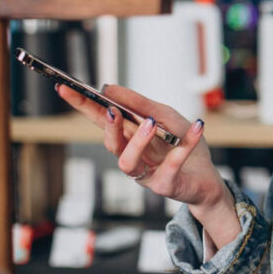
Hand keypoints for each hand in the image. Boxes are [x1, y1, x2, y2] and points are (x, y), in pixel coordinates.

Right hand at [56, 83, 227, 213]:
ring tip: (150, 123)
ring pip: (128, 162)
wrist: (207, 175)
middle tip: (111, 110)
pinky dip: (185, 145)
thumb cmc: (182, 144)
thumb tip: (109, 88)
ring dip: (138, 141)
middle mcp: (131, 156)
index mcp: (128, 136)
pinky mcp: (165, 185)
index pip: (101, 120)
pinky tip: (197, 126)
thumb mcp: (166, 116)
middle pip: (110, 143)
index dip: (82, 106)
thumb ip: (140, 104)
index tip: (65, 88)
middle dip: (108, 127)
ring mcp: (145, 173)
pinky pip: (171, 166)